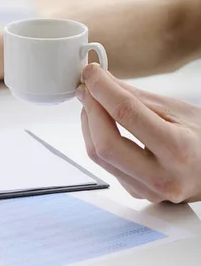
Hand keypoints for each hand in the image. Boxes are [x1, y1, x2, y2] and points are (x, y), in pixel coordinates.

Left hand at [77, 63, 200, 203]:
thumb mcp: (178, 110)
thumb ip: (136, 97)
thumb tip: (101, 80)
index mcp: (178, 149)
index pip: (126, 114)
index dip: (102, 89)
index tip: (91, 73)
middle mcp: (161, 176)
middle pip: (105, 143)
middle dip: (90, 110)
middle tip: (86, 89)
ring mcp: (146, 189)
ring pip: (98, 156)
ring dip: (88, 124)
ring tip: (92, 104)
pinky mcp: (135, 193)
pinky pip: (105, 164)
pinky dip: (97, 139)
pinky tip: (101, 125)